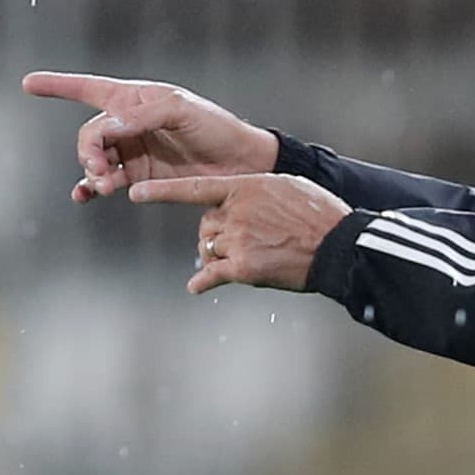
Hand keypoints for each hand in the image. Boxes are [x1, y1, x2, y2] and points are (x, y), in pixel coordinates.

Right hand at [22, 71, 279, 202]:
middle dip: (87, 149)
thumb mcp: (181, 111)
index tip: (29, 83)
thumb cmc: (215, 127)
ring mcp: (132, 150)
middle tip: (98, 166)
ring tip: (102, 182)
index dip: (59, 85)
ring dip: (92, 171)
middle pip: (89, 134)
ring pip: (95, 159)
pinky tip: (87, 194)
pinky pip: (107, 181)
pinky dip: (93, 187)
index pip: (89, 88)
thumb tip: (107, 126)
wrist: (240, 163)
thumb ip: (142, 116)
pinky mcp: (140, 175)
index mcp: (135, 98)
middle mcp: (128, 123)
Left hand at [130, 174, 350, 294]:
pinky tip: (196, 287)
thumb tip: (242, 200)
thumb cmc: (320, 215)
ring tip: (247, 259)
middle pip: (206, 225)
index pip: (194, 188)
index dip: (162, 192)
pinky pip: (212, 274)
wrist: (338, 245)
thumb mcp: (288, 187)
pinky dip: (203, 282)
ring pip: (209, 249)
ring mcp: (238, 240)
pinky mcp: (243, 267)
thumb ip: (258, 192)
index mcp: (245, 187)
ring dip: (219, 256)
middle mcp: (236, 212)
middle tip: (243, 241)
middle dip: (217, 234)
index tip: (136, 194)